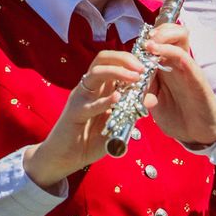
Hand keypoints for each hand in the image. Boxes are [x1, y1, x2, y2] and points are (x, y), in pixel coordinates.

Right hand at [22, 50, 144, 189]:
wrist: (64, 157)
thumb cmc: (90, 139)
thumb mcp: (116, 123)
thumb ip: (131, 110)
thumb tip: (151, 98)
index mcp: (99, 86)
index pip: (112, 60)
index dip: (129, 58)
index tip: (147, 65)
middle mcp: (89, 87)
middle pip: (103, 59)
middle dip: (124, 58)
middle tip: (141, 68)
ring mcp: (80, 97)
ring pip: (96, 73)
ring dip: (117, 71)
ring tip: (134, 78)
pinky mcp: (74, 112)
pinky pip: (90, 104)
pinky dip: (105, 100)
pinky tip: (118, 98)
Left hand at [143, 23, 215, 146]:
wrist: (198, 135)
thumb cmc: (177, 116)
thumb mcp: (154, 102)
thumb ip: (143, 90)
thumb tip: (128, 82)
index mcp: (168, 66)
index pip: (163, 39)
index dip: (149, 36)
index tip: (137, 42)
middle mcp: (178, 62)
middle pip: (173, 31)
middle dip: (158, 29)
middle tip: (146, 38)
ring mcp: (188, 67)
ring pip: (181, 36)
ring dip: (164, 34)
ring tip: (150, 42)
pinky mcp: (196, 77)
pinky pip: (183, 56)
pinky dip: (169, 50)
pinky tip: (155, 51)